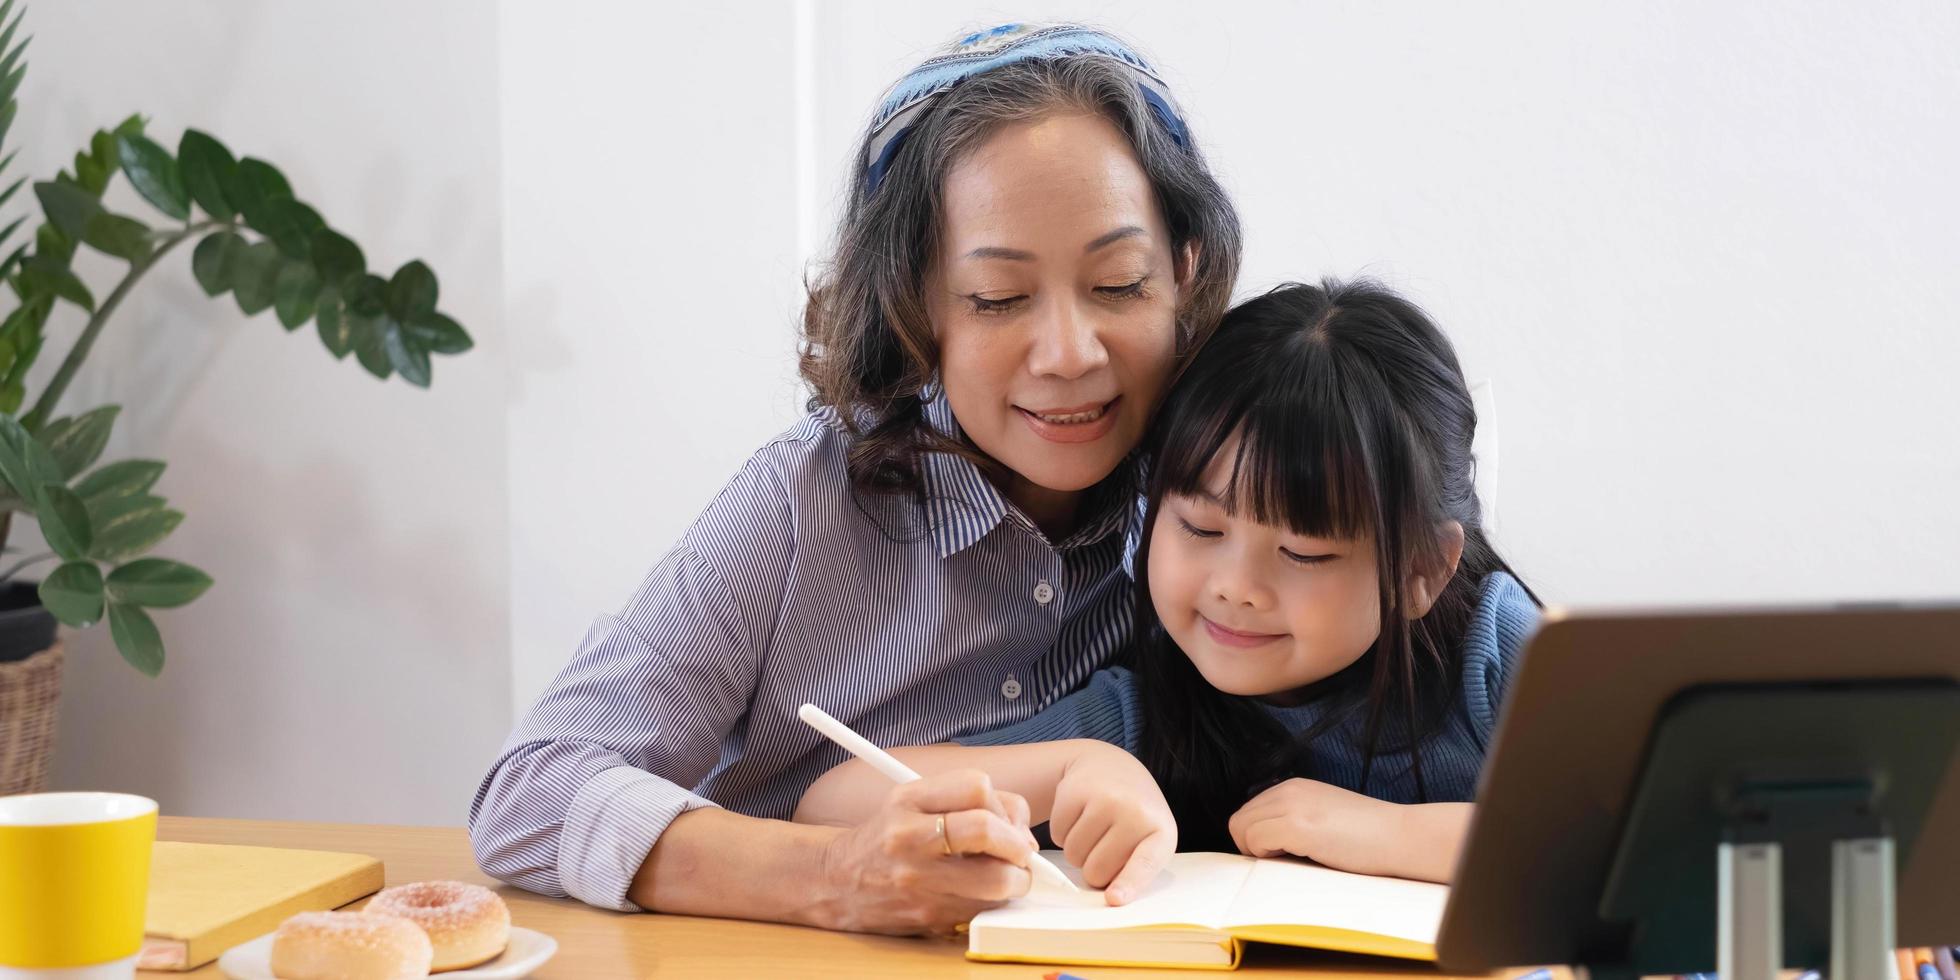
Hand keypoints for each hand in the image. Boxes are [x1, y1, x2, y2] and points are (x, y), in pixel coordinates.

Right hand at [814, 769, 1039, 935]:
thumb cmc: (887, 838)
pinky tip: (979, 892)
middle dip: (1017, 846)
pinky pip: (983, 908)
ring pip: (996, 881)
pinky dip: (993, 902)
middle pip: (988, 832)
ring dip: (1015, 880)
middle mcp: (909, 838)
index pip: (976, 787)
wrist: (836, 881)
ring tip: (1006, 875)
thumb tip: (1023, 828)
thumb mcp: (915, 800)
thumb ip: (969, 801)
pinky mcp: (927, 916)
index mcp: (908, 800)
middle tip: (1019, 853)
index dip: (1003, 805)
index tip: (1006, 819)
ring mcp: (918, 881)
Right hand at [1048, 741, 1176, 904]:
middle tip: (1102, 849)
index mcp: (1161, 831)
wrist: (1109, 766)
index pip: (1144, 862)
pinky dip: (1063, 833)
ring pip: (1073, 855)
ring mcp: (1105, 798)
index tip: (1114, 899)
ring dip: (1077, 851)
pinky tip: (1078, 816)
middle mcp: (1135, 811)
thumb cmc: (1132, 815)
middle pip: (1097, 869)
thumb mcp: (1146, 839)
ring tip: (1092, 830)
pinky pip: (1058, 834)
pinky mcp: (1075, 791)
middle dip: (1093, 869)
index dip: (1128, 883)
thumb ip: (1134, 869)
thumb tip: (1111, 898)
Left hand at [1227, 777, 1397, 875]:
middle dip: (1251, 845)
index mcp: (1295, 786)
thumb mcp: (1323, 815)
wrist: (1399, 836)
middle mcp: (1289, 790)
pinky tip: (1293, 858)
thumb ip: (1295, 819)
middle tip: (1280, 860)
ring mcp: (1292, 805)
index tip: (1277, 853)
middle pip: (1239, 818)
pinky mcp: (1297, 825)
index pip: (1250, 810)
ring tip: (1289, 859)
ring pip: (1241, 828)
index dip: (1256, 836)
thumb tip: (1265, 843)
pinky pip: (1255, 840)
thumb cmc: (1368, 835)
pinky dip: (1265, 854)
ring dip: (1257, 850)